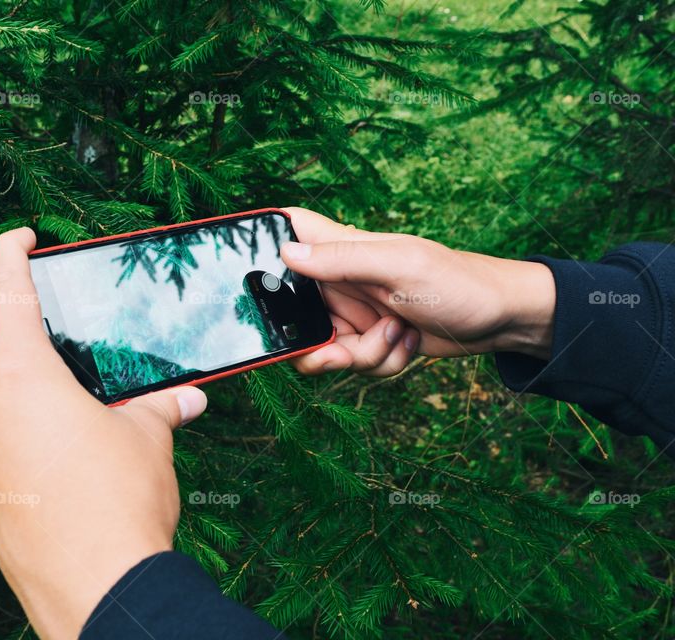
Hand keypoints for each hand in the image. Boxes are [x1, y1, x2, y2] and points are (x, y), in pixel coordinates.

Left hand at [0, 228, 206, 639]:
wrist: (96, 591)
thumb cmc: (118, 502)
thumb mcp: (148, 439)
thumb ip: (161, 405)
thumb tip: (188, 397)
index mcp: (21, 376)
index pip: (7, 293)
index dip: (11, 255)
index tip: (19, 236)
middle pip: (6, 354)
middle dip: (43, 355)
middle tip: (87, 373)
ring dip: (34, 401)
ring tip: (83, 425)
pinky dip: (23, 438)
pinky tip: (65, 464)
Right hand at [279, 207, 555, 375]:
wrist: (502, 320)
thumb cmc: (457, 282)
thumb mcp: (399, 266)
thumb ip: (343, 260)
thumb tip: (286, 252)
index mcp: (341, 248)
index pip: (288, 229)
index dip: (259, 240)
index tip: (240, 266)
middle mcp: (339, 280)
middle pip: (290, 309)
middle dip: (311, 339)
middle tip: (334, 350)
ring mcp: (353, 311)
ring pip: (323, 347)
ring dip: (360, 355)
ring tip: (395, 334)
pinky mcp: (369, 340)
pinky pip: (354, 363)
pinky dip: (381, 362)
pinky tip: (407, 344)